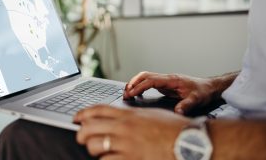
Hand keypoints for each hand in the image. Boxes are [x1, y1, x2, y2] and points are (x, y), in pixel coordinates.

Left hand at [74, 105, 188, 159]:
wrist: (189, 143)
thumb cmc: (173, 128)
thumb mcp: (150, 115)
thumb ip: (131, 116)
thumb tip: (117, 119)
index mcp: (128, 115)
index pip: (97, 110)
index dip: (83, 114)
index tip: (77, 118)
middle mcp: (124, 128)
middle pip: (89, 128)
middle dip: (81, 133)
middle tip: (82, 137)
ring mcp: (126, 145)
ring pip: (94, 145)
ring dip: (93, 148)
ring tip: (99, 150)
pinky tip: (109, 159)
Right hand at [123, 72, 216, 114]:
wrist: (209, 87)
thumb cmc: (203, 91)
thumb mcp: (197, 99)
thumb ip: (187, 105)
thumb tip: (178, 112)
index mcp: (172, 80)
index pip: (151, 80)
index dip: (139, 86)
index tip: (131, 93)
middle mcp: (166, 78)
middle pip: (145, 76)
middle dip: (133, 83)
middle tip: (125, 93)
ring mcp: (165, 81)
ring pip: (145, 78)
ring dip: (135, 83)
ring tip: (127, 93)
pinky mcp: (165, 85)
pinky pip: (149, 83)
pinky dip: (140, 86)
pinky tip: (137, 93)